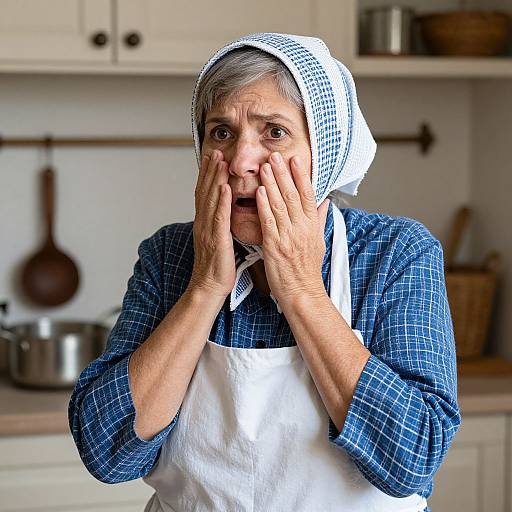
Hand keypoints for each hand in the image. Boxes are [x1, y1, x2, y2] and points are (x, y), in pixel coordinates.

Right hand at [189, 150, 235, 298]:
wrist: (208, 286)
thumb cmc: (217, 267)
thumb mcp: (217, 240)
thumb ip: (219, 224)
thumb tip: (225, 211)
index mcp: (204, 223)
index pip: (204, 193)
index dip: (207, 174)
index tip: (212, 158)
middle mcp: (203, 223)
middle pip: (205, 191)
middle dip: (210, 170)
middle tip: (215, 151)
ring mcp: (207, 230)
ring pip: (210, 200)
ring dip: (214, 179)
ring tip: (220, 161)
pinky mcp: (216, 239)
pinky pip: (219, 217)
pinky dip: (221, 201)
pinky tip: (225, 187)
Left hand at [256, 152, 329, 305]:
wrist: (302, 292)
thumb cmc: (308, 269)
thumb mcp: (319, 242)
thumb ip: (320, 219)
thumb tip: (326, 201)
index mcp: (312, 226)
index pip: (308, 195)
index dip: (301, 176)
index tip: (295, 159)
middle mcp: (302, 228)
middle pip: (293, 195)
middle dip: (283, 173)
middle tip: (275, 155)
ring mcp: (289, 236)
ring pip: (280, 204)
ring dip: (271, 183)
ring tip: (264, 166)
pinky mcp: (275, 246)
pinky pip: (270, 221)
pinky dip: (264, 205)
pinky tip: (259, 192)